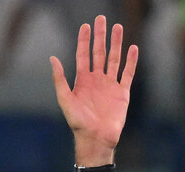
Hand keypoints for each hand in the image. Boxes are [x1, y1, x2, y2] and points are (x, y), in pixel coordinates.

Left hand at [50, 15, 137, 163]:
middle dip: (100, 36)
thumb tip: (52, 58)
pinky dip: (131, 62)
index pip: (83, 56)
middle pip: (99, 53)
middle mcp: (97, 81)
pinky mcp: (122, 93)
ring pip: (114, 59)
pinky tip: (132, 48)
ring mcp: (110, 86)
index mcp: (82, 82)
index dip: (84, 41)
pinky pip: (128, 74)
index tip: (85, 26)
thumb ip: (59, 79)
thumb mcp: (65, 100)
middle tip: (101, 19)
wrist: (95, 139)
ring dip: (116, 44)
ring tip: (118, 27)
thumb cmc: (78, 123)